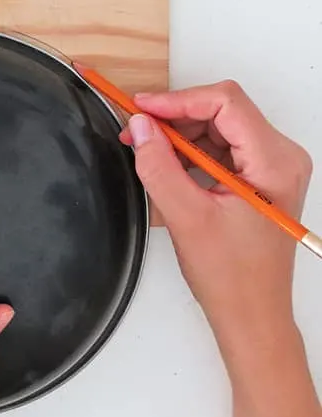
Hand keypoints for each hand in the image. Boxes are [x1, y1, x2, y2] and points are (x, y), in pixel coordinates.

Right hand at [120, 81, 312, 369]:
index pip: (226, 103)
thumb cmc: (232, 278)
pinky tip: (167, 163)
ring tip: (147, 149)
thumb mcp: (186, 217)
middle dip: (176, 116)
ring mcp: (272, 167)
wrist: (252, 316)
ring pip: (219, 126)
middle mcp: (281, 158)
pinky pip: (222, 146)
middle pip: (223, 110)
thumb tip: (139, 125)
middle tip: (137, 128)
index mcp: (274, 163)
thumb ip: (159, 166)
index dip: (178, 100)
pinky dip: (191, 150)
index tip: (142, 108)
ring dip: (180, 133)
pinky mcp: (259, 177)